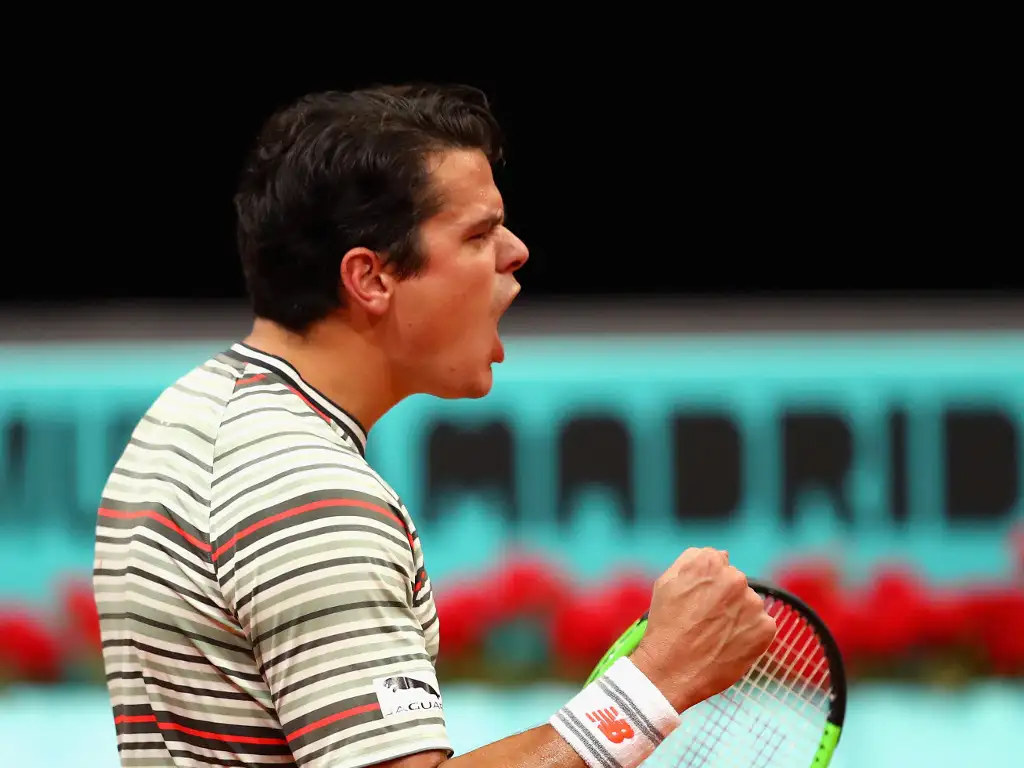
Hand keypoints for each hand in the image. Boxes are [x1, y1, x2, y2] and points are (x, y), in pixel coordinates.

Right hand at [630, 547, 776, 711]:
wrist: (671, 670)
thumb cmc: (665, 626)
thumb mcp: (667, 582)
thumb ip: (693, 560)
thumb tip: (723, 555)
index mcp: (709, 561)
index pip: (718, 562)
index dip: (707, 584)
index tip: (697, 602)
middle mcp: (735, 577)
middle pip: (735, 583)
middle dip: (724, 598)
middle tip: (705, 622)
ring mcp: (752, 603)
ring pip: (749, 604)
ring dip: (737, 616)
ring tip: (715, 636)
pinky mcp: (765, 628)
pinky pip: (761, 625)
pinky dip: (749, 634)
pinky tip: (728, 644)